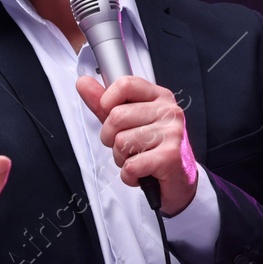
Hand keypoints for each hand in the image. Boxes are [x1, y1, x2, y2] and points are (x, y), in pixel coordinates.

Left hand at [74, 74, 197, 215]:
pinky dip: (129, 175)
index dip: (108, 102)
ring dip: (122, 159)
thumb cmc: (153, 148)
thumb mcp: (128, 122)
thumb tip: (83, 83)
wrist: (179, 180)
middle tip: (128, 146)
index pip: (125, 84)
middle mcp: (169, 111)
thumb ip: (104, 104)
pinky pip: (130, 165)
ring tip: (138, 159)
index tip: (111, 115)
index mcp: (159, 97)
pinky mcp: (170, 157)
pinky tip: (142, 173)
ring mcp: (171, 133)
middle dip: (111, 138)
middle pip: (117, 116)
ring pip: (121, 142)